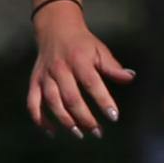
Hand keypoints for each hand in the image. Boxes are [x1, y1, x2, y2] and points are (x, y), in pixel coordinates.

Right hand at [26, 2, 134, 136]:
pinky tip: (52, 132)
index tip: (113, 116)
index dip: (103, 100)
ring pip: (52, 102)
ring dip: (65, 120)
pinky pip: (33, 103)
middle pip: (71, 97)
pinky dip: (40, 120)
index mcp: (78, 60)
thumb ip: (113, 66)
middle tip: (97, 132)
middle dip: (84, 117)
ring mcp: (45, 76)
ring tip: (79, 134)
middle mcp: (60, 69)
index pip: (92, 83)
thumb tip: (130, 77)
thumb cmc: (82, 43)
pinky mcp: (34, 82)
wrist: (55, 29)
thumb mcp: (100, 50)